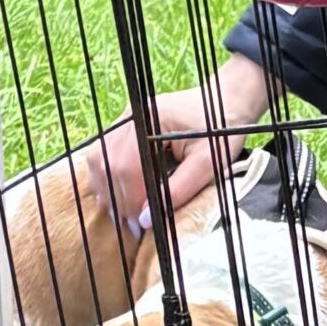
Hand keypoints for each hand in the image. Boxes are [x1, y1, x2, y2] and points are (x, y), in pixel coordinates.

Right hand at [83, 55, 273, 230]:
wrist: (227, 99)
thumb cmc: (223, 130)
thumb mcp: (209, 163)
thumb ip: (178, 190)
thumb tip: (145, 219)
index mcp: (152, 119)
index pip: (128, 166)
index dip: (130, 199)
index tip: (139, 225)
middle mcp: (133, 115)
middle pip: (108, 163)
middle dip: (117, 198)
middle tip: (130, 226)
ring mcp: (127, 117)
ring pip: (99, 158)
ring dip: (107, 189)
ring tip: (121, 214)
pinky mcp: (127, 123)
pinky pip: (104, 152)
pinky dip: (107, 176)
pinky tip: (118, 195)